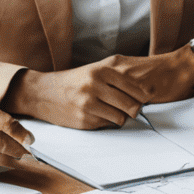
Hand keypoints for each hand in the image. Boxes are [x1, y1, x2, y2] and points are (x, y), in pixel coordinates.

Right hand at [10, 48, 193, 128]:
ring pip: (122, 118)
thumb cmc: (75, 81)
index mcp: (102, 71)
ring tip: (112, 110)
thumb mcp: (96, 69)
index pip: (136, 87)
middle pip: (132, 105)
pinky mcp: (84, 120)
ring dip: (121, 117)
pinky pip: (108, 125)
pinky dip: (108, 122)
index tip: (146, 98)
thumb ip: (120, 75)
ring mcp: (89, 104)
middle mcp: (96, 85)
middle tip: (130, 107)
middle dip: (134, 109)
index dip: (144, 95)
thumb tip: (148, 89)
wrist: (44, 93)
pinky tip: (98, 115)